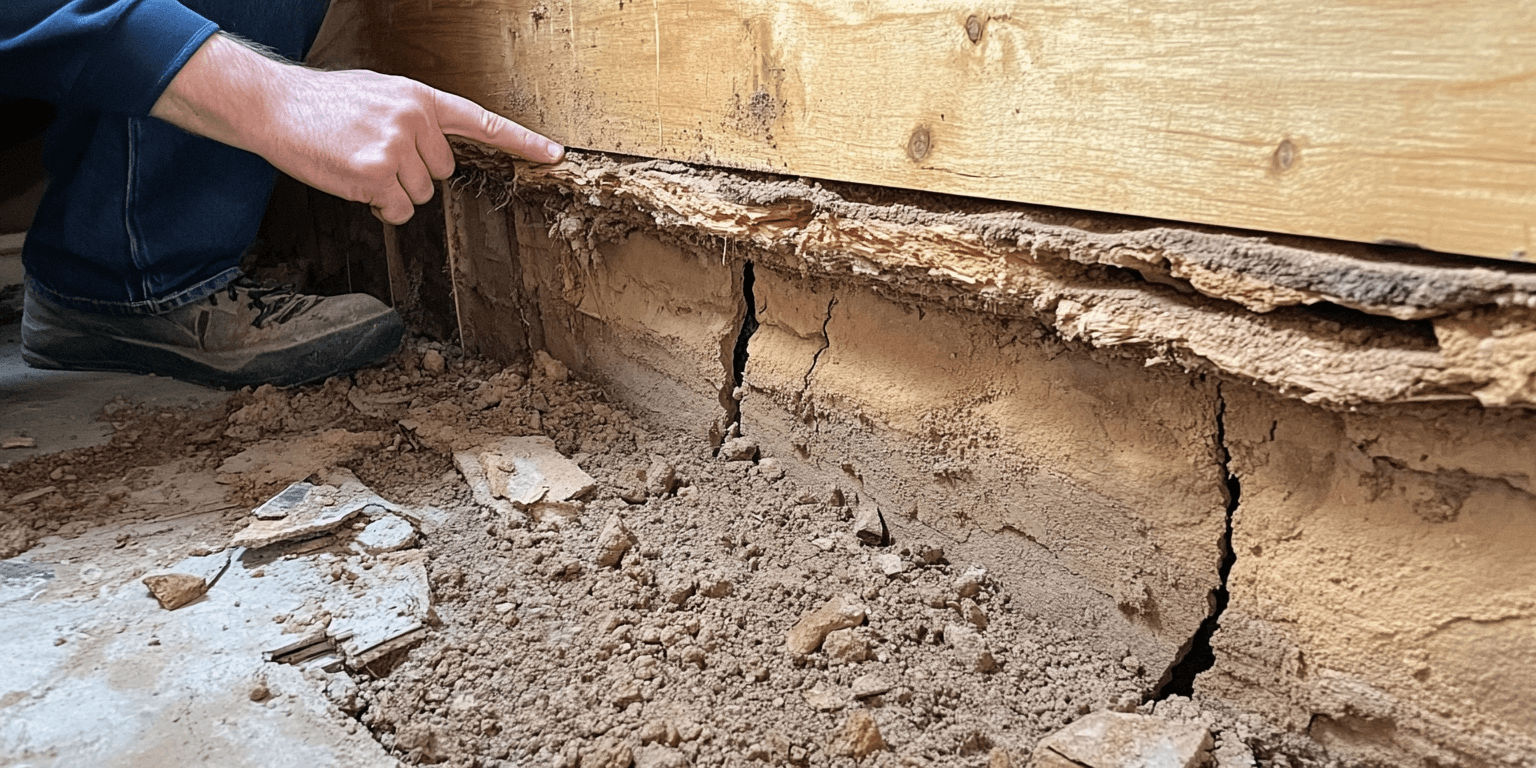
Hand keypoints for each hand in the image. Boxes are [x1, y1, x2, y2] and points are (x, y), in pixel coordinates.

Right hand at [151, 34, 562, 223]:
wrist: (273, 106)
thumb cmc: (323, 105)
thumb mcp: (378, 95)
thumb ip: (413, 118)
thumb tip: (432, 148)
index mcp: (419, 97)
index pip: (480, 120)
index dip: (520, 141)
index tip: (554, 155)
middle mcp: (415, 118)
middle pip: (442, 173)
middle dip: (412, 174)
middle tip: (373, 157)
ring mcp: (397, 146)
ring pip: (421, 195)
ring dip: (393, 192)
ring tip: (358, 165)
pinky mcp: (377, 174)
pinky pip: (398, 210)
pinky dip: (379, 207)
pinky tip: (353, 183)